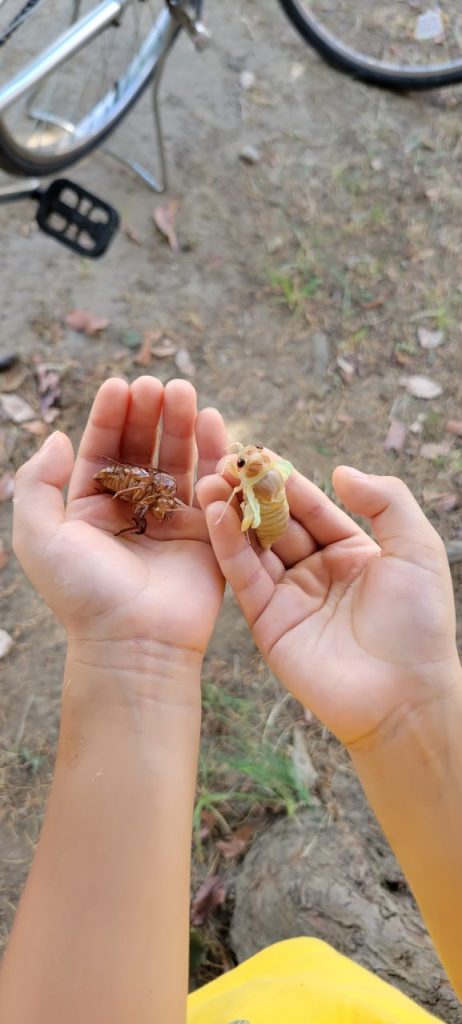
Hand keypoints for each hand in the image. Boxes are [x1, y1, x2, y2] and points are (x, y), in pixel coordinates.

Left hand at [13, 377, 226, 671]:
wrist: (133, 641)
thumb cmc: (82, 593)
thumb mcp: (40, 536)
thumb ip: (38, 483)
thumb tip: (57, 436)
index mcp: (92, 508)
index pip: (101, 450)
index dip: (109, 416)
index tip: (118, 385)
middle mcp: (133, 509)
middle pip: (142, 448)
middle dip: (148, 413)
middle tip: (156, 385)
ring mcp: (172, 519)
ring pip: (177, 460)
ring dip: (180, 424)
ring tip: (183, 391)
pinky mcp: (207, 533)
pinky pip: (212, 485)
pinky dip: (213, 452)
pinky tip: (210, 421)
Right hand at [197, 463, 460, 746]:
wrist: (404, 694)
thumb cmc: (419, 623)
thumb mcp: (415, 548)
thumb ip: (386, 500)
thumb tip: (340, 471)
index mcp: (352, 551)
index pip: (312, 506)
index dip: (287, 479)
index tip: (259, 451)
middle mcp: (317, 570)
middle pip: (278, 522)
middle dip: (252, 492)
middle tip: (225, 460)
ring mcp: (290, 596)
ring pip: (254, 546)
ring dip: (231, 513)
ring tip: (210, 480)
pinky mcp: (267, 622)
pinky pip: (244, 577)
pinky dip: (227, 546)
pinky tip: (216, 515)